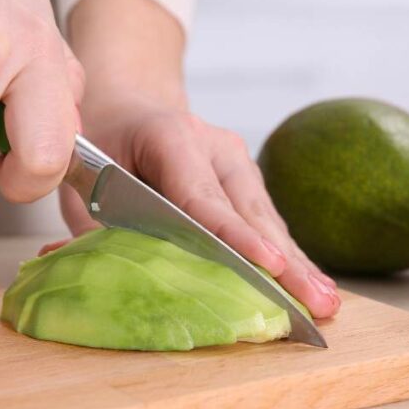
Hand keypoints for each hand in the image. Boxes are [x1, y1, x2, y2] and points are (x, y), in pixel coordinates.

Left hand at [57, 101, 340, 318]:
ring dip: (298, 264)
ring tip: (325, 303)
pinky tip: (312, 285)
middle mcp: (214, 146)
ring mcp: (236, 161)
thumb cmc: (102, 145)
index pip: (204, 197)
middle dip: (286, 262)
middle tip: (315, 301)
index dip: (237, 236)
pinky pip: (267, 221)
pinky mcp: (245, 180)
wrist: (128, 104)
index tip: (270, 264)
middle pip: (251, 212)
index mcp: (171, 138)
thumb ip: (93, 228)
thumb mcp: (83, 179)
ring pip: (268, 219)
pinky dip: (287, 255)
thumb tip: (97, 276)